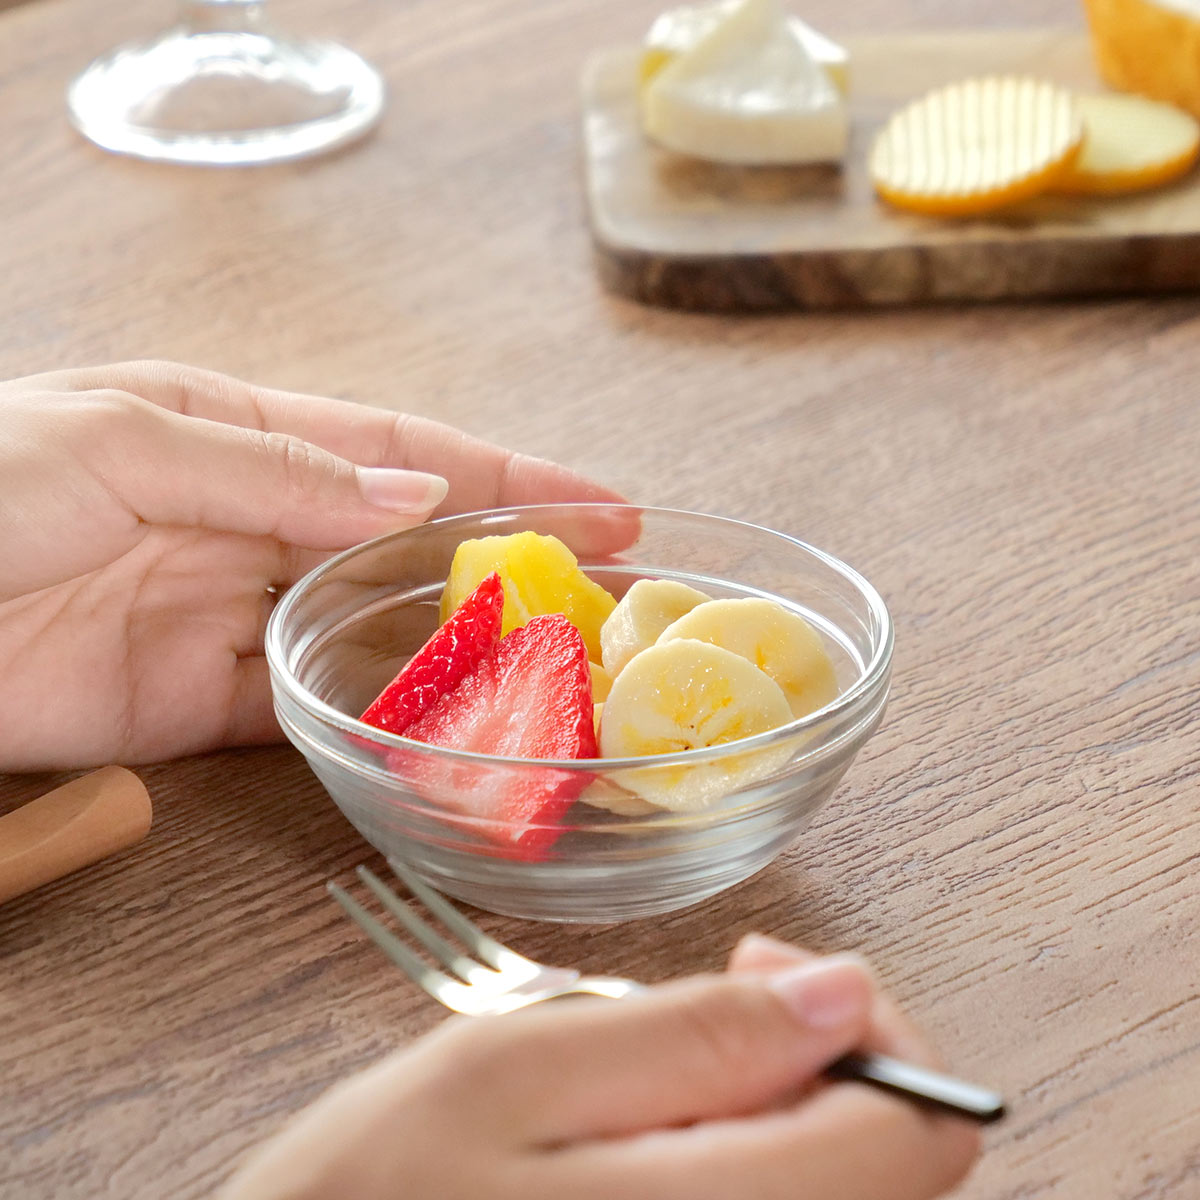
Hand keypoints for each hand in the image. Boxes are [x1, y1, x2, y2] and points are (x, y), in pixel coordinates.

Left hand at [0, 361, 623, 769]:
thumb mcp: (128, 439)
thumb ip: (276, 470)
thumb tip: (414, 493)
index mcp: (241, 433)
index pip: (403, 451)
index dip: (509, 476)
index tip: (603, 499)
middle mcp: (256, 521)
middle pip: (409, 542)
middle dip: (511, 559)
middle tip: (614, 587)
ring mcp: (236, 617)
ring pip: (375, 630)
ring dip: (461, 643)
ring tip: (559, 659)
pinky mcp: (203, 705)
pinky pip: (312, 711)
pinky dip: (377, 720)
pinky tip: (449, 728)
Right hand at [221, 938, 980, 1199]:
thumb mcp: (507, 1073)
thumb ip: (686, 1034)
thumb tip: (839, 993)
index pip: (923, 1130)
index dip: (869, 1021)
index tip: (760, 968)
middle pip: (891, 1168)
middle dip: (807, 1059)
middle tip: (684, 1012)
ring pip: (830, 1192)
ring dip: (764, 1112)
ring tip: (639, 1084)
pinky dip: (732, 1162)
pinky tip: (636, 1148)